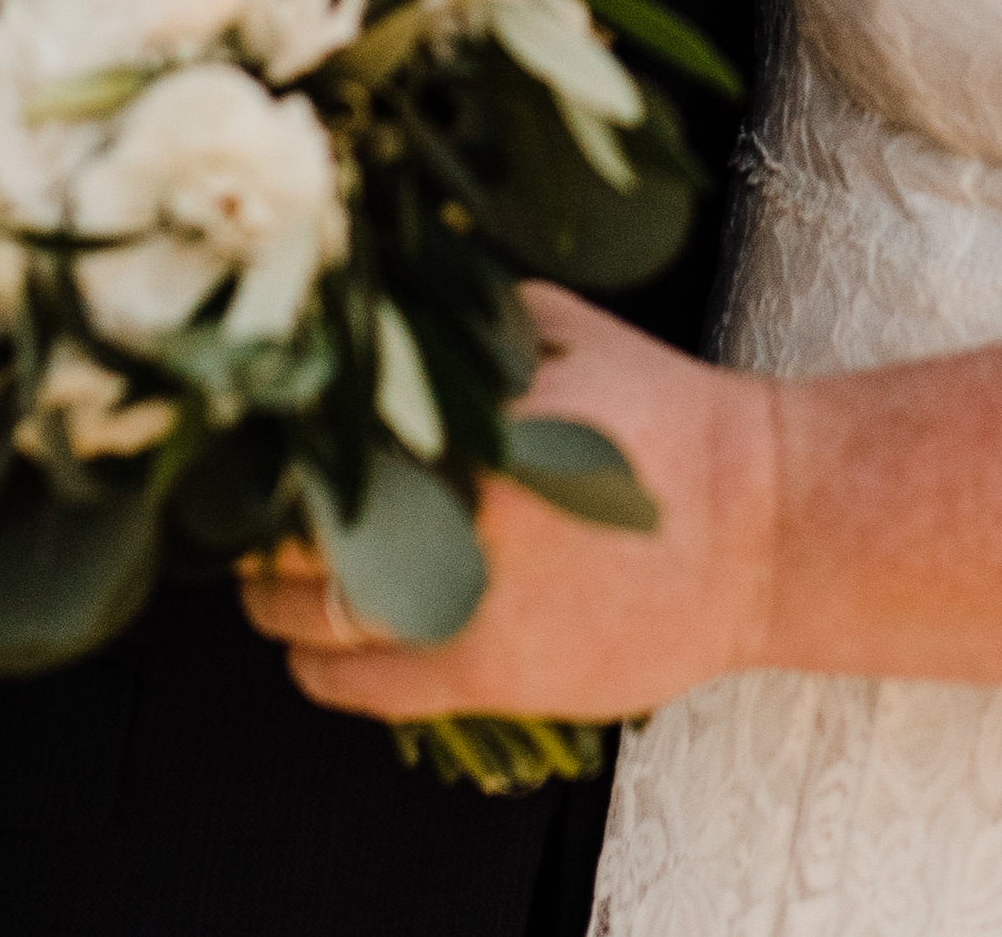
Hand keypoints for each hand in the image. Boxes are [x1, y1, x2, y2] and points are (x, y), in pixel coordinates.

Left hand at [239, 286, 779, 725]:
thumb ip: (464, 326)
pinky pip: (355, 683)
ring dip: (271, 595)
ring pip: (308, 611)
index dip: (262, 446)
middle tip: (241, 510)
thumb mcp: (561, 331)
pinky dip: (313, 665)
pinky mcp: (485, 676)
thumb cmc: (666, 422)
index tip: (242, 444)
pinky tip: (310, 645)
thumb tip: (366, 318)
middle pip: (294, 523)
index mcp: (467, 413)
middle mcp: (456, 507)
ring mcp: (466, 599)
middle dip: (257, 521)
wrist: (760, 525)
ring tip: (267, 575)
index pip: (313, 434)